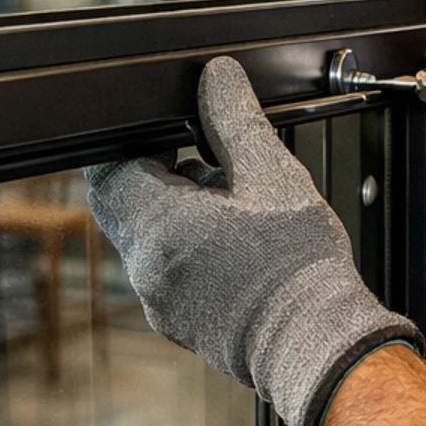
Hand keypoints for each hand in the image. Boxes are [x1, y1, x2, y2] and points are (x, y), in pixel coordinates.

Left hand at [89, 56, 420, 425]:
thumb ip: (235, 120)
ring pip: (144, 237)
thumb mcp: (272, 177)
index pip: (105, 170)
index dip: (129, 141)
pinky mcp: (177, 322)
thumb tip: (217, 77)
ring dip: (174, 211)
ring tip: (230, 205)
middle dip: (155, 174)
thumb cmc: (300, 271)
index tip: (164, 131)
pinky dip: (186, 247)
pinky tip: (233, 244)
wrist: (319, 348)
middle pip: (120, 204)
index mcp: (160, 227)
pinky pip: (164, 270)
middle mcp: (147, 269)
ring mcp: (158, 301)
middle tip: (204, 162)